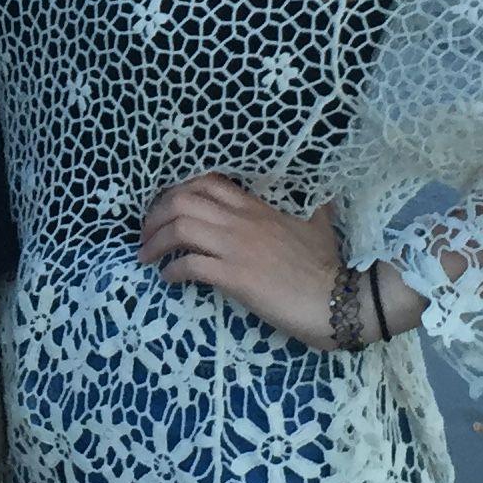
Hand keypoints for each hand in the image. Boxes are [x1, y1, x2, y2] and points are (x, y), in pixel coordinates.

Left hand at [133, 175, 345, 349]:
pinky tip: (168, 278)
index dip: (177, 191)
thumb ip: (314, 211)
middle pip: (182, 200)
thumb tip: (324, 201)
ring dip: (154, 242)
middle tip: (146, 234)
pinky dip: (172, 270)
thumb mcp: (319, 227)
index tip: (165, 208)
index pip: (207, 183)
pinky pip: (190, 266)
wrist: (337, 299)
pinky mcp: (235, 277)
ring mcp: (236, 248)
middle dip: (155, 215)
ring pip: (180, 229)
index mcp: (256, 207)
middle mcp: (241, 221)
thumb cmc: (327, 266)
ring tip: (146, 256)